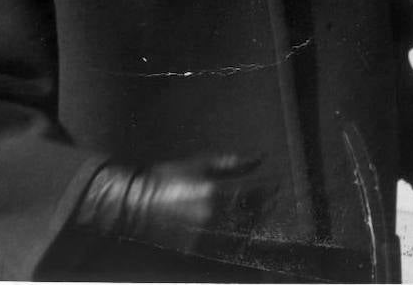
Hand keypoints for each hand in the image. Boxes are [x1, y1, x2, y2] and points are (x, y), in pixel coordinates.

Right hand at [75, 154, 276, 259]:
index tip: (278, 183)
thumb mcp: (199, 163)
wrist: (134, 204)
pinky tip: (238, 233)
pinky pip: (225, 251)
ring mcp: (204, 239)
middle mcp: (212, 218)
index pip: (256, 193)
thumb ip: (231, 163)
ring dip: (253, 226)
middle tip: (272, 199)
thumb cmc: (167, 178)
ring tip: (256, 216)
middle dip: (266, 207)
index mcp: (215, 193)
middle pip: (253, 217)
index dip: (271, 188)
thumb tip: (259, 158)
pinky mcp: (195, 253)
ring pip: (242, 236)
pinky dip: (236, 242)